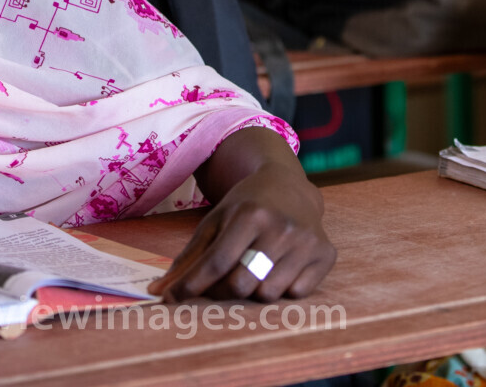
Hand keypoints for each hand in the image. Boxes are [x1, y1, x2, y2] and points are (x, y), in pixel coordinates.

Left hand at [149, 164, 334, 302]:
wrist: (290, 186)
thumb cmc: (246, 205)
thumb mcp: (215, 221)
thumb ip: (189, 257)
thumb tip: (160, 291)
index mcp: (251, 214)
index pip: (217, 262)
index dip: (191, 285)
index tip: (171, 299)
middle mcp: (282, 227)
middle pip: (241, 284)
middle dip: (222, 290)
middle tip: (219, 282)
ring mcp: (307, 242)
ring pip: (268, 294)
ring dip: (253, 290)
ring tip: (253, 267)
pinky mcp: (326, 254)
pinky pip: (296, 294)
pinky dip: (283, 288)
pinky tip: (280, 266)